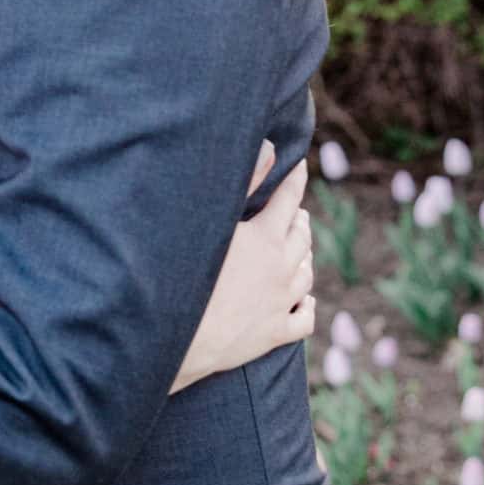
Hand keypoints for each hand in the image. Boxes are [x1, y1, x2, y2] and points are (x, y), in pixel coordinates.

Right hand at [171, 143, 313, 392]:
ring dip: (304, 257)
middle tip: (294, 212)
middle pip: (303, 237)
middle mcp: (281, 269)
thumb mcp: (210, 221)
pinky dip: (307, 305)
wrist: (176, 335)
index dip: (296, 179)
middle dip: (299, 220)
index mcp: (266, 238)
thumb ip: (243, 182)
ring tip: (299, 250)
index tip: (300, 165)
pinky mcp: (275, 334)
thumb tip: (271, 148)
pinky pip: (305, 319)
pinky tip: (303, 301)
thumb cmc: (183, 272)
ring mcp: (281, 304)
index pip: (289, 198)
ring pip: (307, 275)